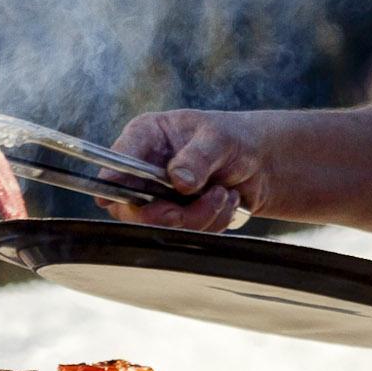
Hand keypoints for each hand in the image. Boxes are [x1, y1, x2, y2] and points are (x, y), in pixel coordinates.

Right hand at [108, 109, 265, 229]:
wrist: (259, 164)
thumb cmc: (234, 138)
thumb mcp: (219, 138)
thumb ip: (198, 156)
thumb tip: (179, 180)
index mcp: (146, 136)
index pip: (119, 160)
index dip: (113, 179)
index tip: (111, 196)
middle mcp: (145, 169)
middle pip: (131, 207)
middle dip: (170, 213)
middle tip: (203, 196)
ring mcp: (159, 197)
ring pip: (162, 226)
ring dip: (200, 217)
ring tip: (223, 193)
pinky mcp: (177, 218)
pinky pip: (185, 234)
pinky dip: (211, 223)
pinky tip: (225, 202)